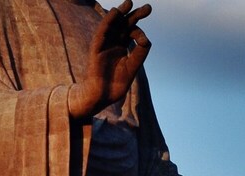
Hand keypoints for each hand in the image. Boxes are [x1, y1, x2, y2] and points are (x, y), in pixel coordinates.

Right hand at [68, 0, 151, 117]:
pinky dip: (107, 22)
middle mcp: (113, 42)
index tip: (143, 40)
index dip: (140, 33)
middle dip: (135, 15)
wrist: (101, 96)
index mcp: (122, 46)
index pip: (132, 32)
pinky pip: (101, 32)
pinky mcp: (96, 49)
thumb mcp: (132, 67)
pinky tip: (114, 12)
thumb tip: (146, 40)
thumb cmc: (115, 84)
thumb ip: (139, 54)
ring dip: (120, 13)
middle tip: (149, 7)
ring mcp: (104, 44)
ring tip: (129, 2)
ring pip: (112, 24)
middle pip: (124, 24)